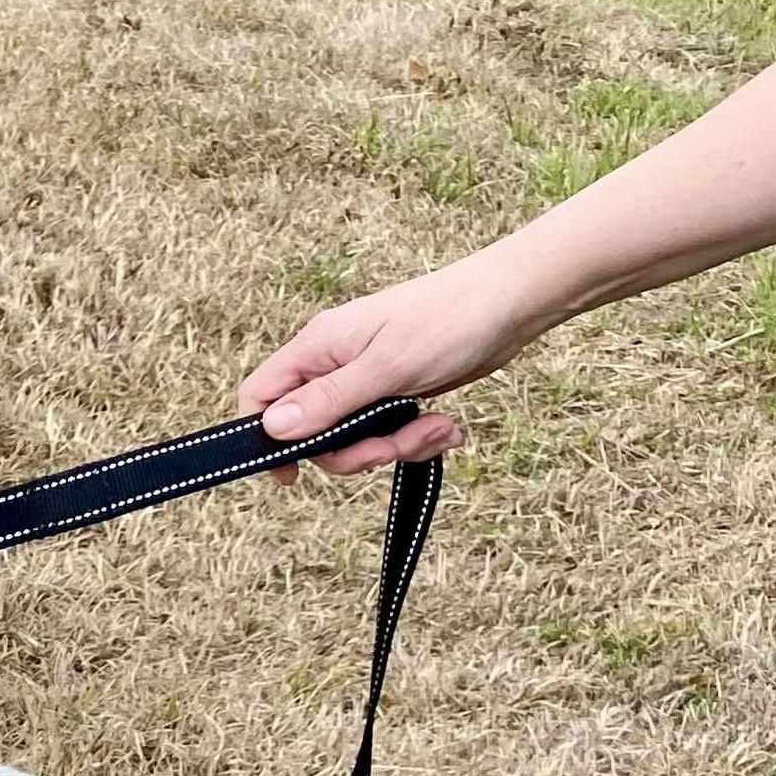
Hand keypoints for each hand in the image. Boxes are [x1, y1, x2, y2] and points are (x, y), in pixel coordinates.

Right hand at [238, 254, 536, 481]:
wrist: (514, 301)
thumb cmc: (451, 320)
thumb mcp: (386, 367)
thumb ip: (328, 402)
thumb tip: (272, 429)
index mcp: (317, 347)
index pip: (260, 396)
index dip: (263, 439)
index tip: (292, 474)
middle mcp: (332, 363)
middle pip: (309, 432)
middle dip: (350, 452)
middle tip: (387, 449)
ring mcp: (363, 379)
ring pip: (351, 439)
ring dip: (391, 447)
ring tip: (434, 430)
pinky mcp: (393, 392)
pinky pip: (385, 433)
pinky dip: (414, 440)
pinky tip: (445, 427)